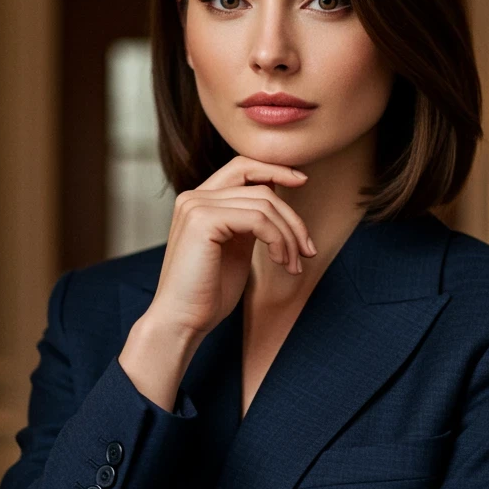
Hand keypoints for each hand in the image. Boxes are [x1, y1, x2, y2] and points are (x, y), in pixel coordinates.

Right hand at [145, 154, 316, 338]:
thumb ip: (250, 221)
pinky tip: (280, 262)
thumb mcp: (235, 248)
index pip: (242, 167)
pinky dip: (278, 240)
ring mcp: (196, 206)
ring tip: (293, 265)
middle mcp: (194, 197)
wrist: (181, 321)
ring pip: (264, 203)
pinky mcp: (203, 220)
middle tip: (307, 251)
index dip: (275, 169)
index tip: (303, 181)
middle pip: (261, 188)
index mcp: (200, 200)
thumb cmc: (208, 293)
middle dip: (292, 219)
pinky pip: (258, 219)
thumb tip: (279, 199)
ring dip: (289, 236)